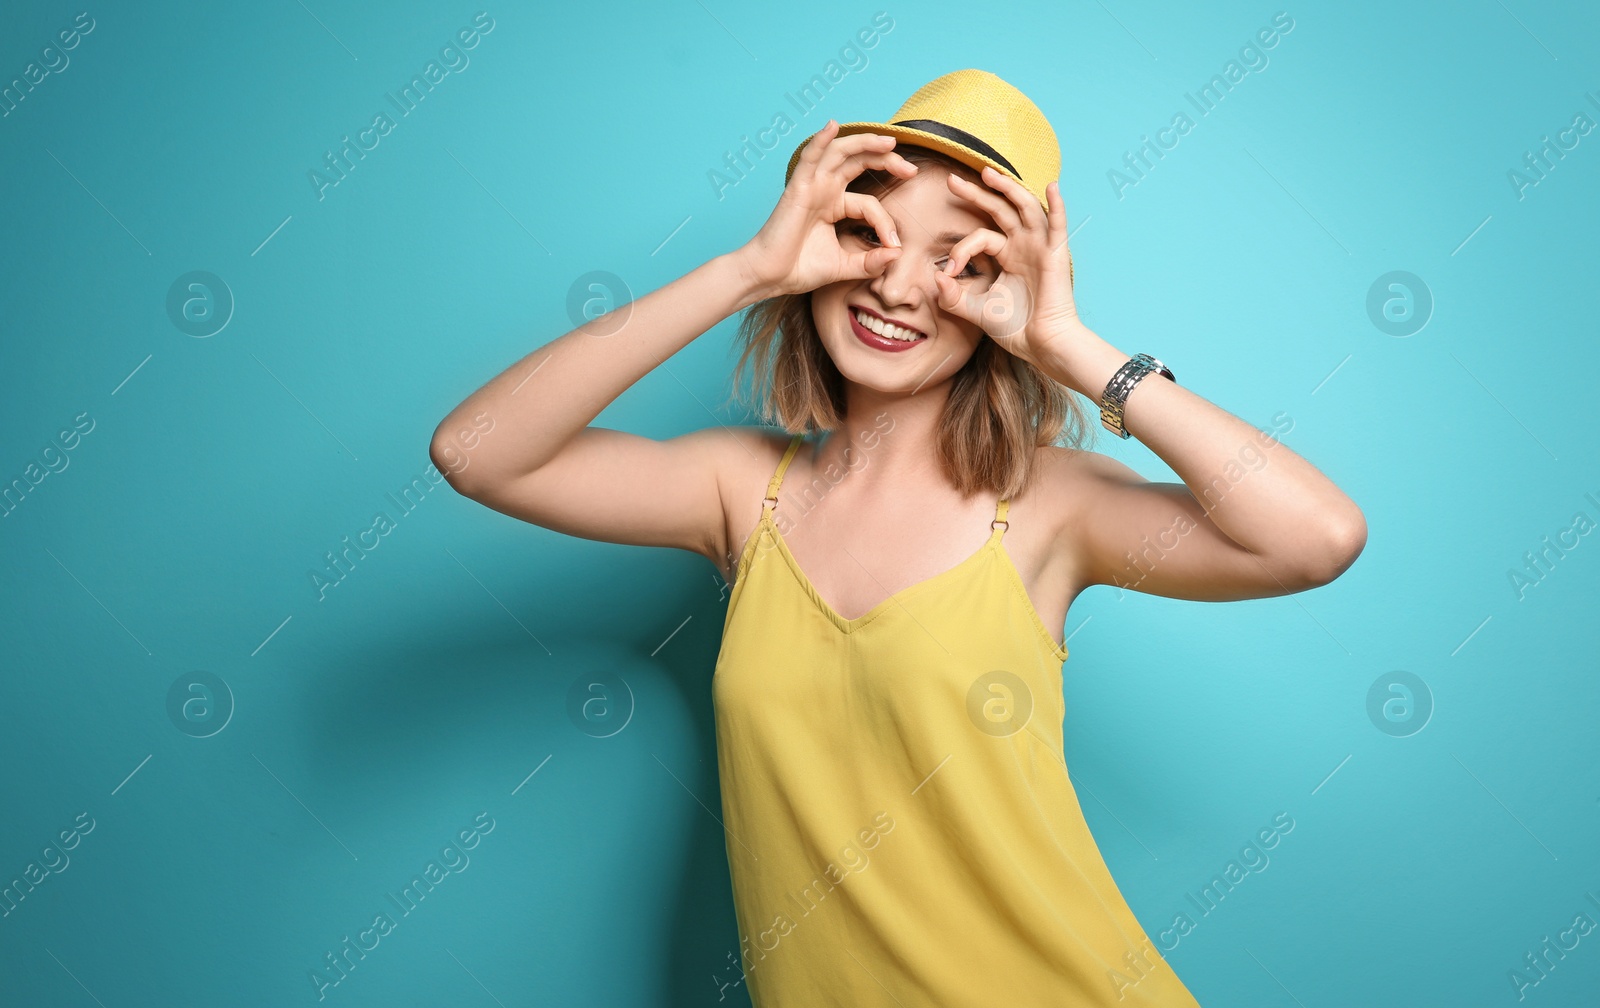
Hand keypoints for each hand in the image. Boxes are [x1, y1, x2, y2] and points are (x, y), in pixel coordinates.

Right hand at [731, 120, 917, 299]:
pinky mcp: (798, 188)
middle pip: (859, 163)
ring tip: (890, 142)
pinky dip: (821, 139)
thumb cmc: (800, 270)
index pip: (869, 203)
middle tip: (910, 169)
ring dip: (865, 143)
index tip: (895, 244)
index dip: (886, 222)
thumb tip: (896, 255)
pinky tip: (833, 125)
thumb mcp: (845, 266)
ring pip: (841, 153)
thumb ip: (870, 262)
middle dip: (887, 161)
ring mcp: (812, 186)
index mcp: (834, 205)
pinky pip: (810, 158)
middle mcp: (824, 190)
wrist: (770, 277)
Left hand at [933, 168, 1082, 368]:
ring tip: (988, 172)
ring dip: (1008, 188)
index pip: (981, 236)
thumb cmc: (1016, 329)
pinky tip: (1051, 187)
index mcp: (1008, 256)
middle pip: (999, 210)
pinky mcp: (1056, 254)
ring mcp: (1040, 247)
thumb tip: (936, 277)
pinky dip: (1057, 205)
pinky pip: (1058, 225)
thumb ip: (953, 296)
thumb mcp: (976, 310)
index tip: (949, 270)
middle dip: (976, 194)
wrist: (1042, 345)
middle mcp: (1024, 246)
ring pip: (1024, 208)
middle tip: (952, 180)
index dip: (961, 249)